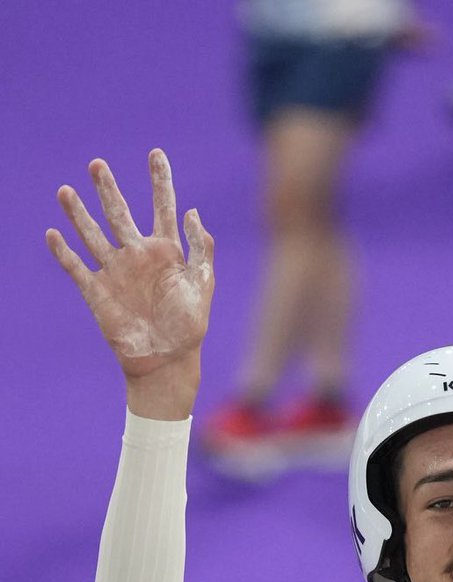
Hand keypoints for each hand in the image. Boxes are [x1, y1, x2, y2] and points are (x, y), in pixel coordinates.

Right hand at [47, 150, 213, 410]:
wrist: (167, 361)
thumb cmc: (190, 327)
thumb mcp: (202, 286)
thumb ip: (201, 250)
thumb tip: (193, 213)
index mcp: (166, 252)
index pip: (162, 207)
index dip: (160, 181)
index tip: (156, 154)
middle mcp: (137, 256)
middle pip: (119, 213)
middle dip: (108, 189)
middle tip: (98, 164)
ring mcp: (116, 272)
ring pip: (92, 234)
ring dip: (79, 214)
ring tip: (66, 191)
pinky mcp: (97, 291)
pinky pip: (76, 267)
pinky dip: (64, 252)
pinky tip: (53, 233)